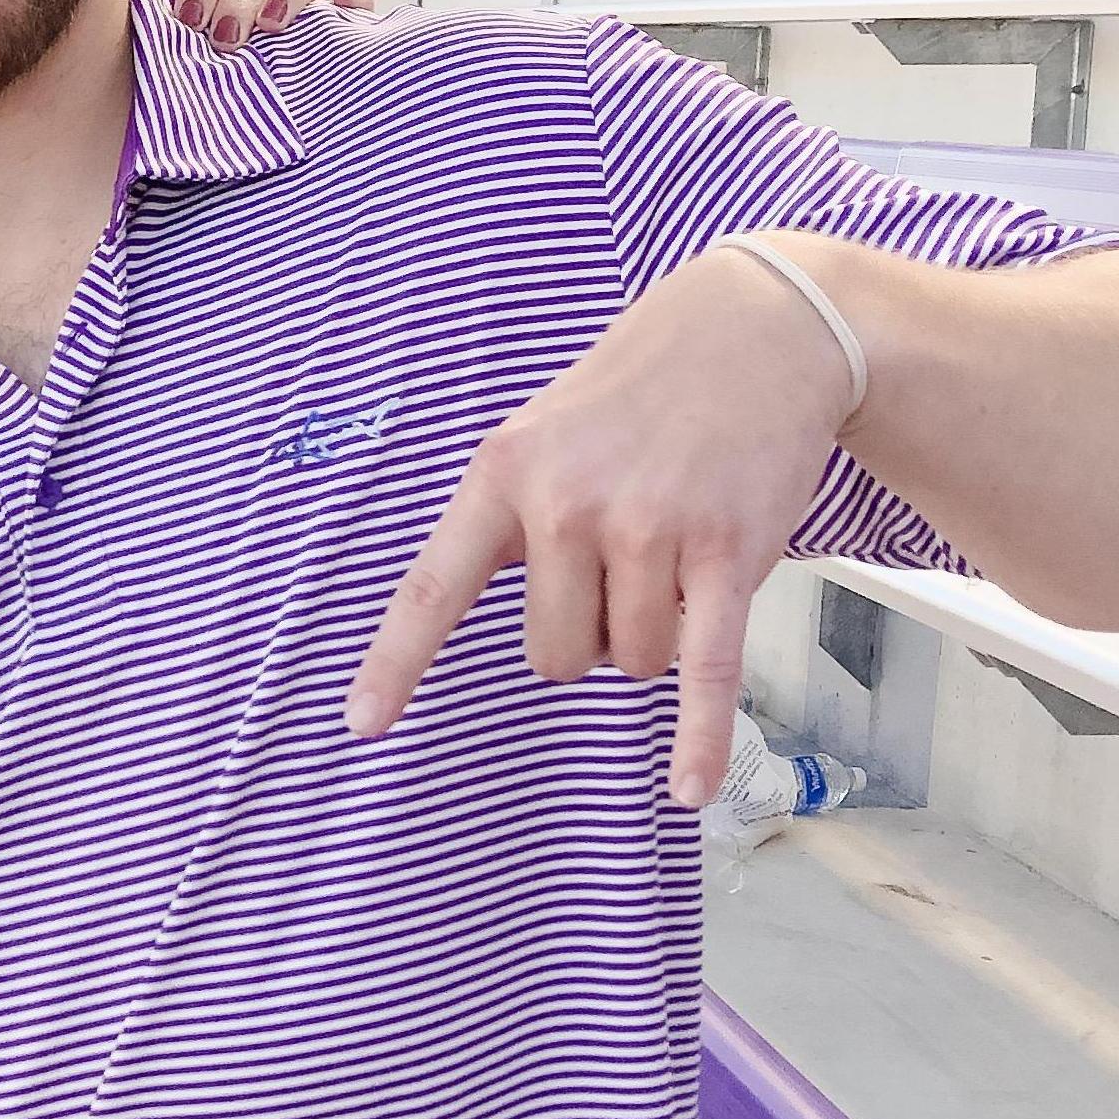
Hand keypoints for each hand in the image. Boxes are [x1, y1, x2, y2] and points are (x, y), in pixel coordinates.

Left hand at [343, 241, 860, 805]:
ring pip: (630, 660)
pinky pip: (702, 671)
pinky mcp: (726, 553)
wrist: (755, 328)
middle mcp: (565, 506)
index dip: (397, 664)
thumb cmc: (638, 395)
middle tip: (624, 562)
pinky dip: (697, 737)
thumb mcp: (543, 433)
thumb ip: (510, 517)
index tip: (363, 724)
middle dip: (592, 634)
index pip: (433, 589)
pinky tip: (687, 790)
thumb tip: (500, 619)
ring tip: (676, 552)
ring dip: (656, 635)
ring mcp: (646, 529)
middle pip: (556, 654)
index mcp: (502, 476)